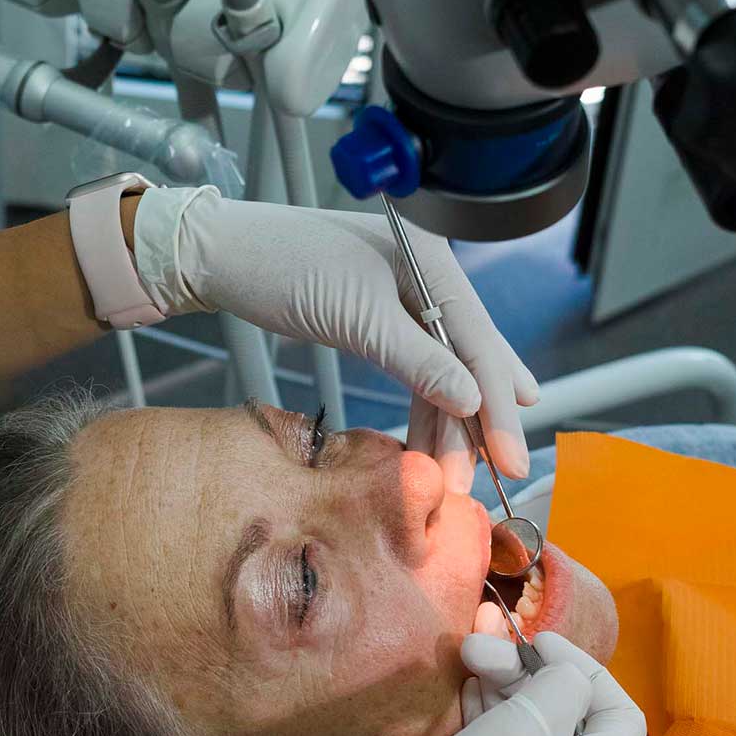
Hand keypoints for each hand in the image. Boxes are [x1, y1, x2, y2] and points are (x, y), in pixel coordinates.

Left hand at [132, 187, 536, 486]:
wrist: (222, 256)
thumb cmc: (281, 269)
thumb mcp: (355, 318)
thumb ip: (417, 359)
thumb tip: (471, 400)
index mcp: (433, 261)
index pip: (480, 343)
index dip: (497, 407)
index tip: (512, 460)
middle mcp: (429, 276)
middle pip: (468, 358)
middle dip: (476, 422)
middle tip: (488, 480)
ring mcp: (405, 297)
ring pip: (441, 369)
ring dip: (448, 423)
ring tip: (455, 476)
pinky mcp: (378, 318)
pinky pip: (414, 367)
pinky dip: (422, 406)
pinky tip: (434, 441)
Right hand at [269, 631, 645, 735]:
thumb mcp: (524, 732)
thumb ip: (561, 691)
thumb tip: (565, 675)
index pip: (620, 717)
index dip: (585, 667)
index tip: (534, 640)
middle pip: (567, 720)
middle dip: (527, 672)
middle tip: (476, 647)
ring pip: (528, 732)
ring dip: (502, 687)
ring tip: (465, 661)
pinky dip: (484, 716)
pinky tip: (460, 697)